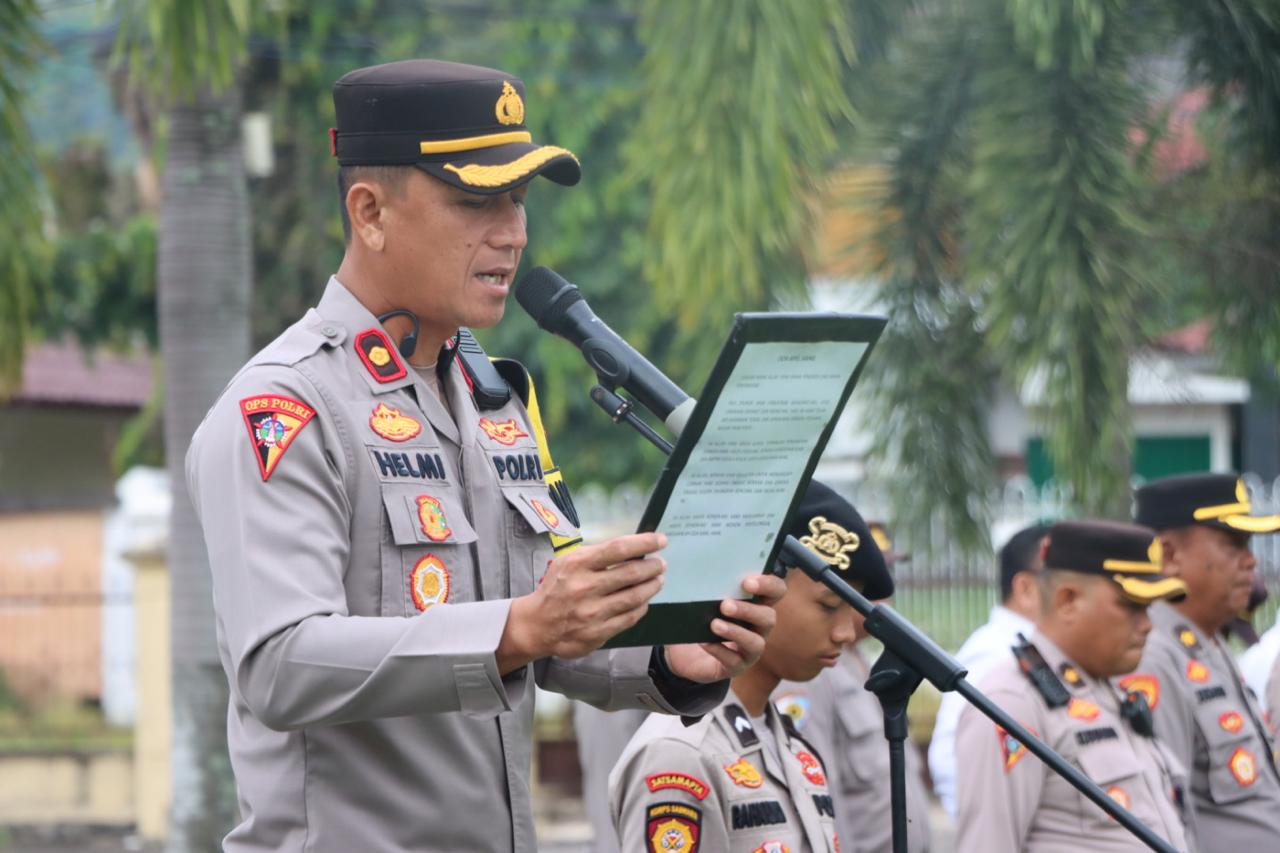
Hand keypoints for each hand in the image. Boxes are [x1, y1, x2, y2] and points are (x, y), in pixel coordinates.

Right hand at [497, 533, 667, 671]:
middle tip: (661, 563)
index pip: (618, 549)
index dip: (644, 543)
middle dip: (652, 566)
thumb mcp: (568, 563)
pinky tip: (643, 600)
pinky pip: (629, 618)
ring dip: (651, 586)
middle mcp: (585, 588)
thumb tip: (633, 548)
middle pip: (631, 573)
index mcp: (577, 565)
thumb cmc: (557, 588)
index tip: (661, 540)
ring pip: (634, 597)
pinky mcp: (598, 633)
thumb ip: (597, 556)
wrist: (537, 625)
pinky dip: (641, 607)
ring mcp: (592, 613)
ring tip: (658, 580)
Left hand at [662, 573, 786, 682]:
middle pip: (768, 618)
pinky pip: (734, 661)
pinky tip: (705, 643)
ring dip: (736, 632)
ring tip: (714, 625)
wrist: (684, 652)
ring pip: (756, 643)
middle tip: (725, 605)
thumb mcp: (699, 598)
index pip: (776, 591)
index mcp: (755, 603)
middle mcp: (758, 627)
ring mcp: (749, 649)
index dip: (768, 585)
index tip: (747, 582)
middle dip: (748, 610)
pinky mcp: (735, 666)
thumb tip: (681, 561)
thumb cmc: (698, 618)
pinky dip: (719, 651)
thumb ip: (697, 581)